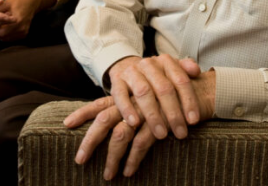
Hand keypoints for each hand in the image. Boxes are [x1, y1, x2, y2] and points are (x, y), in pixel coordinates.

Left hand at [0, 0, 56, 41]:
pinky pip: (10, 38)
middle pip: (2, 36)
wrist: (32, 2)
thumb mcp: (5, 4)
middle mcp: (22, 28)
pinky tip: (3, 27)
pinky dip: (4, 34)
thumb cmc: (17, 1)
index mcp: (17, 21)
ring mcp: (24, 32)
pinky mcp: (24, 34)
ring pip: (5, 38)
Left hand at [64, 62, 215, 179]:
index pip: (100, 103)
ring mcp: (145, 111)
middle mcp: (132, 101)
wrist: (200, 92)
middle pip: (104, 120)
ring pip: (120, 135)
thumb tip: (120, 121)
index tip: (67, 123)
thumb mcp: (152, 98)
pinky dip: (134, 159)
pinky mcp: (159, 123)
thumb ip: (135, 105)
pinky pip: (141, 144)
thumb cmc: (173, 96)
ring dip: (112, 158)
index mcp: (128, 94)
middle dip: (90, 141)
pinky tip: (129, 171)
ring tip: (108, 175)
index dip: (83, 113)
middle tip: (79, 160)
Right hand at [108, 55, 202, 139]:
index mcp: (166, 61)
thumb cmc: (156, 76)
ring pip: (143, 92)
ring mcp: (132, 72)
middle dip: (173, 113)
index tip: (193, 120)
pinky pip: (120, 95)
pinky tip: (134, 123)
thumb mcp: (171, 70)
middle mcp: (149, 65)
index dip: (189, 100)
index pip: (180, 80)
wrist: (127, 67)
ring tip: (161, 134)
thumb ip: (185, 69)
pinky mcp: (117, 81)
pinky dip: (127, 109)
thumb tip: (197, 71)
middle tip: (181, 133)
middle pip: (163, 88)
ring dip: (153, 115)